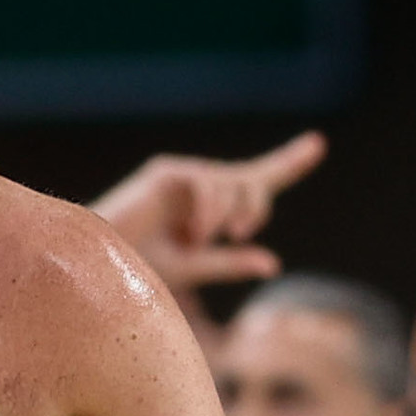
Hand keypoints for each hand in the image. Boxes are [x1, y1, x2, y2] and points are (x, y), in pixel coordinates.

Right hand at [90, 134, 325, 299]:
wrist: (96, 266)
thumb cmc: (136, 271)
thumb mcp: (192, 270)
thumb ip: (229, 264)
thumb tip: (272, 263)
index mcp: (208, 209)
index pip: (256, 181)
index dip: (289, 163)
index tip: (318, 143)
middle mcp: (198, 187)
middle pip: (253, 180)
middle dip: (258, 204)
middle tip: (242, 233)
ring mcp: (182, 177)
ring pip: (232, 183)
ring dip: (227, 214)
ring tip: (200, 239)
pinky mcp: (165, 172)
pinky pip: (207, 183)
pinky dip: (208, 211)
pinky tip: (191, 232)